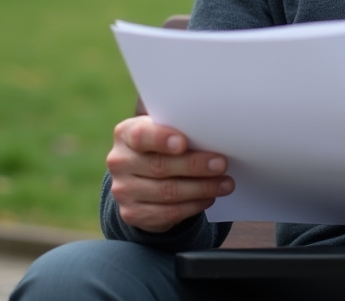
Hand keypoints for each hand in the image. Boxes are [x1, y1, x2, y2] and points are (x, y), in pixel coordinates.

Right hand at [106, 116, 232, 233]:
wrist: (142, 179)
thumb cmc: (162, 147)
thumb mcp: (165, 133)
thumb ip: (180, 131)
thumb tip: (213, 136)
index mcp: (126, 134)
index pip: (141, 135)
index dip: (162, 139)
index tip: (183, 143)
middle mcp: (120, 162)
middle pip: (160, 166)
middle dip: (195, 166)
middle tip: (221, 164)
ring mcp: (123, 190)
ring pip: (167, 192)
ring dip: (202, 188)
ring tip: (225, 183)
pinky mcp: (132, 213)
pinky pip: (168, 212)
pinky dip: (193, 206)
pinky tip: (209, 198)